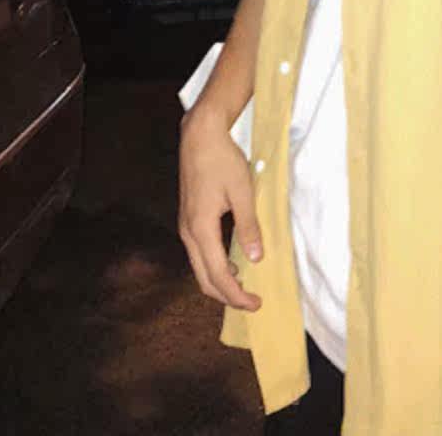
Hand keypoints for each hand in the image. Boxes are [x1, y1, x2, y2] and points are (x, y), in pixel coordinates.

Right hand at [178, 108, 262, 310]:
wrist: (200, 137)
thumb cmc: (223, 161)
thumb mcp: (243, 193)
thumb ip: (249, 227)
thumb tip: (256, 258)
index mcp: (201, 229)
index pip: (218, 275)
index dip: (237, 295)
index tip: (256, 303)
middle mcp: (188, 233)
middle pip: (204, 279)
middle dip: (227, 296)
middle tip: (252, 302)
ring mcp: (185, 226)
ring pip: (200, 268)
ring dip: (220, 282)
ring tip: (245, 286)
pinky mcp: (188, 220)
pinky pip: (199, 254)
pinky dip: (214, 266)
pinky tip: (233, 263)